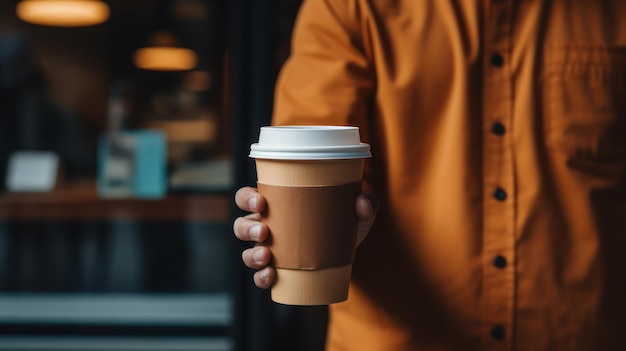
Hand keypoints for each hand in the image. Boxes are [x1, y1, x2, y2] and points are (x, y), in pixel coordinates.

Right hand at [233, 186, 377, 288]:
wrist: (350, 250)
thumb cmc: (345, 220)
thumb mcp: (357, 209)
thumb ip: (365, 202)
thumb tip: (362, 204)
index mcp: (277, 204)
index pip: (248, 197)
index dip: (247, 199)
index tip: (261, 202)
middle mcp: (267, 225)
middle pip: (241, 224)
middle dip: (247, 228)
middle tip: (264, 230)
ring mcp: (270, 249)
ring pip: (247, 251)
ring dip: (252, 254)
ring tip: (267, 256)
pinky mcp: (279, 270)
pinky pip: (261, 276)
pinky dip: (262, 278)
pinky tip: (271, 277)